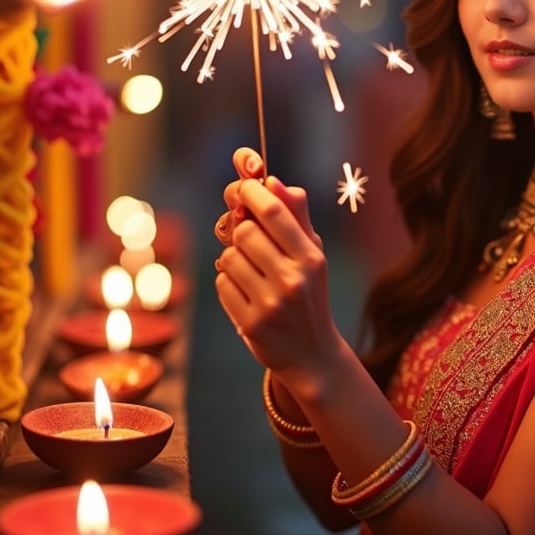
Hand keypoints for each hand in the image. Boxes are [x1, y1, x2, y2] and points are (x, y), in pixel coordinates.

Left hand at [214, 151, 335, 377]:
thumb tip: (274, 181)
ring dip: (233, 259)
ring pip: (228, 257)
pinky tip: (246, 292)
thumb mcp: (312, 254)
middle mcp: (293, 280)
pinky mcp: (250, 324)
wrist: (312, 353)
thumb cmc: (309, 292)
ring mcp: (270, 304)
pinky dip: (228, 282)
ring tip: (250, 271)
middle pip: (244, 232)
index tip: (243, 188)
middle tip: (250, 241)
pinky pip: (222, 284)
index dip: (252, 192)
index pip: (274, 212)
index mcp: (310, 258)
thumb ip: (296, 215)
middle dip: (241, 231)